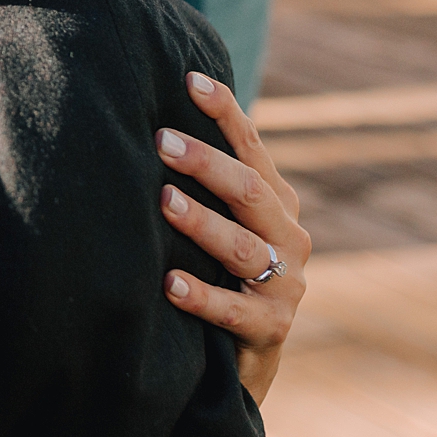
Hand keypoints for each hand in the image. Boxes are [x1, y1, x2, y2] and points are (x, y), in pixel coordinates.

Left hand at [158, 72, 309, 403]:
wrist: (244, 357)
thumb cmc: (219, 272)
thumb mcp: (219, 222)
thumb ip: (201, 182)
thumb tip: (148, 120)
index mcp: (276, 202)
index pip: (252, 148)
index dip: (224, 112)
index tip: (190, 79)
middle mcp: (287, 236)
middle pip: (249, 190)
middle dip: (205, 163)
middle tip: (160, 140)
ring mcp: (285, 284)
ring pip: (243, 246)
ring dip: (201, 222)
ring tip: (163, 202)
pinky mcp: (270, 329)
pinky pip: (233, 311)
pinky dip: (201, 295)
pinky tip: (168, 283)